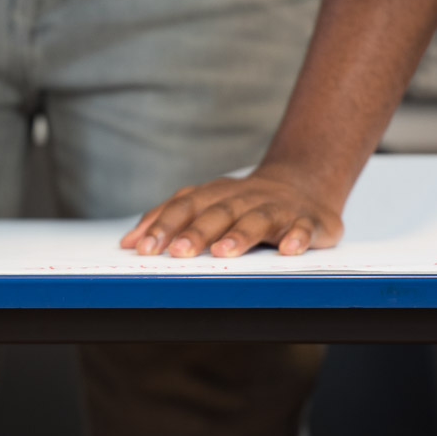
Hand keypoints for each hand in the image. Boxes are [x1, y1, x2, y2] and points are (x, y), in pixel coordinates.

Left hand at [119, 165, 344, 258]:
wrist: (303, 182)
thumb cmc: (243, 202)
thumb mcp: (207, 205)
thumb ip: (170, 220)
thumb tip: (127, 242)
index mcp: (216, 195)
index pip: (185, 206)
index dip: (163, 226)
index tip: (142, 248)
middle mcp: (244, 198)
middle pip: (217, 212)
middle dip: (196, 232)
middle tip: (178, 253)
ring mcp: (278, 208)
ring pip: (258, 219)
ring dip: (241, 234)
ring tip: (224, 251)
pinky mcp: (309, 220)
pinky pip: (304, 226)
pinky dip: (297, 236)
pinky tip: (288, 249)